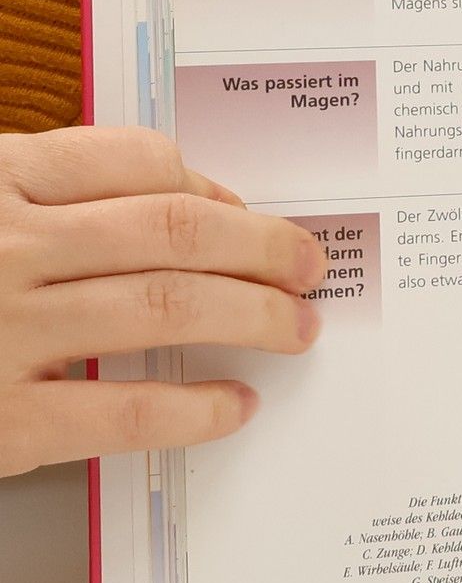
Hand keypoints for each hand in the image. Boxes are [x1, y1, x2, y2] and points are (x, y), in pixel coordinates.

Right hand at [0, 127, 326, 477]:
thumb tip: (180, 197)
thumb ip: (43, 189)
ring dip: (257, 317)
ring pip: (171, 307)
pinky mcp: (0, 420)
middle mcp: (4, 245)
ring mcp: (2, 330)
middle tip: (309, 264)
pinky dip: (198, 408)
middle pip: (178, 229)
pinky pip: (128, 408)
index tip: (246, 209)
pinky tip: (234, 404)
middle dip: (264, 247)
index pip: (138, 162)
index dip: (214, 185)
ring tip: (296, 327)